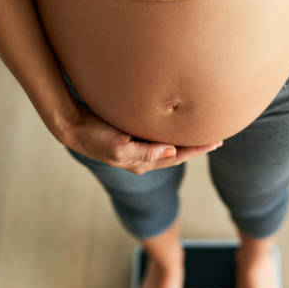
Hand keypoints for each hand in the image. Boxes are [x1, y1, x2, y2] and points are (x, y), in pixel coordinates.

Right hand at [60, 108, 222, 174]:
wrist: (72, 126)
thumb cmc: (93, 136)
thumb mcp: (119, 147)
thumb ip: (145, 152)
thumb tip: (172, 150)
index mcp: (142, 162)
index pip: (177, 156)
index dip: (198, 149)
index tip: (217, 141)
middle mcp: (142, 157)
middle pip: (177, 152)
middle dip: (197, 146)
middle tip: (217, 137)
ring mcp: (136, 147)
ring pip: (168, 144)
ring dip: (186, 139)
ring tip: (202, 132)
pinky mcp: (131, 135)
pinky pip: (157, 135)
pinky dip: (171, 132)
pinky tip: (176, 125)